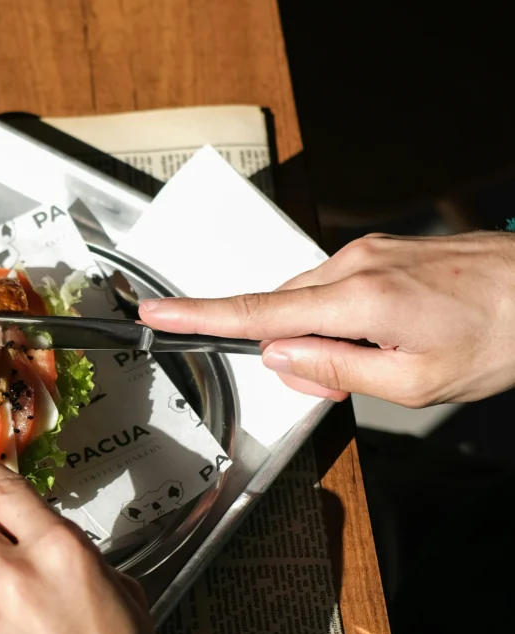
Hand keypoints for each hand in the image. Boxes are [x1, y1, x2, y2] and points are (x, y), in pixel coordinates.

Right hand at [138, 231, 514, 405]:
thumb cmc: (500, 336)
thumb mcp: (416, 382)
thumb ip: (337, 372)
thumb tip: (278, 358)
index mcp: (356, 299)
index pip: (255, 312)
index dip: (198, 316)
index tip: (154, 313)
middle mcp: (354, 263)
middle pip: (284, 311)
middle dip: (296, 353)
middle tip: (352, 384)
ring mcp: (371, 250)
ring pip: (312, 301)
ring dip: (327, 338)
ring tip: (390, 359)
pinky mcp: (386, 249)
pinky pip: (340, 287)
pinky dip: (347, 319)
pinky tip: (397, 335)